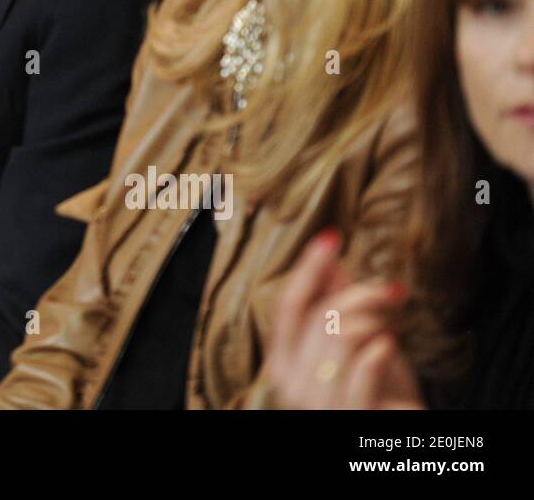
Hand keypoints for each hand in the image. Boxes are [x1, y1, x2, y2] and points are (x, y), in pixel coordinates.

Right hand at [263, 230, 424, 409]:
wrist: (392, 435)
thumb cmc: (376, 393)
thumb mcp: (352, 344)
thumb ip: (334, 305)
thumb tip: (330, 260)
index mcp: (281, 362)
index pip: (288, 305)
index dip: (309, 269)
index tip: (330, 238)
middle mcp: (289, 383)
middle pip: (321, 316)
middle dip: (360, 294)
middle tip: (391, 291)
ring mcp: (317, 403)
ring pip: (344, 335)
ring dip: (375, 322)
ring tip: (390, 328)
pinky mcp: (350, 415)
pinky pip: (366, 362)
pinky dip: (383, 347)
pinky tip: (390, 346)